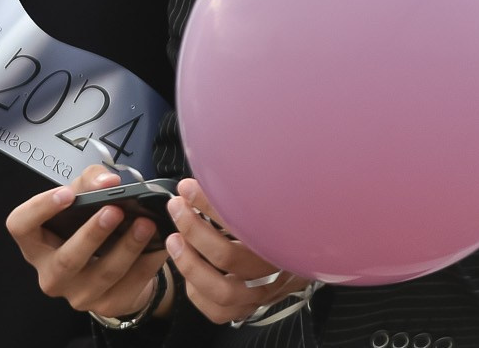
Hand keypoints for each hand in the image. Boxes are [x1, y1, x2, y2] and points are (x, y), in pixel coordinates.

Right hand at [5, 165, 167, 321]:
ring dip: (127, 248)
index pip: (21, 226)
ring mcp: (78, 295)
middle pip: (66, 259)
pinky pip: (130, 285)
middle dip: (92, 234)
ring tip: (146, 224)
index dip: (40, 209)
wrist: (106, 262)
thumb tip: (109, 182)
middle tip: (115, 210)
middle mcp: (50, 274)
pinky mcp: (107, 305)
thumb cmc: (84, 223)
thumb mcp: (82, 196)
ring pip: (103, 274)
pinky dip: (147, 263)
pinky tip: (160, 244)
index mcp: (35, 243)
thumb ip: (91, 180)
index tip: (66, 194)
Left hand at [165, 179, 310, 324]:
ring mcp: (265, 292)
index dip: (209, 203)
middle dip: (193, 230)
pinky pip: (220, 312)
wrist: (304, 252)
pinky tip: (189, 270)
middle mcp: (278, 269)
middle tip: (177, 207)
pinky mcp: (251, 307)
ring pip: (224, 291)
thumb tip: (206, 167)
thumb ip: (242, 189)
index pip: (245, 220)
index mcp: (286, 236)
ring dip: (190, 265)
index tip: (188, 187)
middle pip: (229, 257)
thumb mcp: (271, 199)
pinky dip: (198, 291)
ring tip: (174, 240)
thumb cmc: (279, 218)